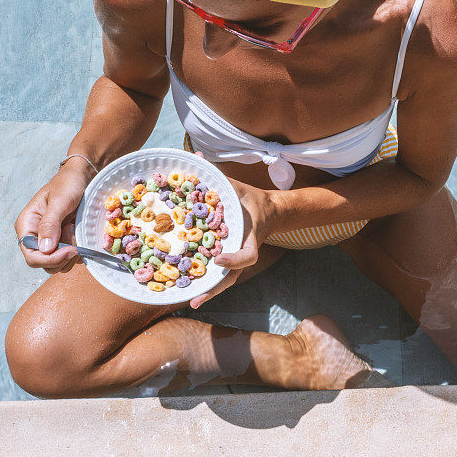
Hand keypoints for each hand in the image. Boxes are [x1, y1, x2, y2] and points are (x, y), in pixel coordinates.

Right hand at [14, 159, 90, 272]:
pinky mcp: (65, 241)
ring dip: (73, 253)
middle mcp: (36, 236)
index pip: (32, 256)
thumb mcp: (60, 201)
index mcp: (27, 226)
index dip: (51, 259)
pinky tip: (82, 233)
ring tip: (76, 230)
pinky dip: (80, 251)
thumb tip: (45, 249)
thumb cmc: (68, 184)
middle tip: (75, 236)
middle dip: (64, 256)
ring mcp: (51, 240)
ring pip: (60, 264)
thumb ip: (50, 224)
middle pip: (46, 264)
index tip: (72, 250)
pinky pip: (71, 258)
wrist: (82, 178)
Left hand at [188, 152, 276, 308]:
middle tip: (196, 298)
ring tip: (190, 302)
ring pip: (225, 281)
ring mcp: (236, 258)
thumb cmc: (251, 199)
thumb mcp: (237, 186)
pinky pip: (218, 275)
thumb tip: (195, 154)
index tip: (219, 258)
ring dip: (209, 292)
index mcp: (250, 236)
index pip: (247, 255)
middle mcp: (243, 251)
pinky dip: (205, 284)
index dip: (234, 259)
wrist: (268, 211)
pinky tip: (189, 293)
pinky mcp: (228, 260)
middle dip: (215, 288)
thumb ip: (216, 174)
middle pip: (232, 276)